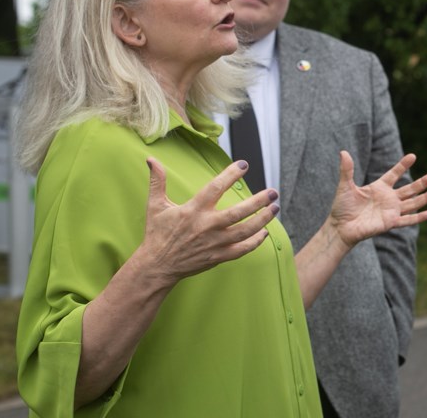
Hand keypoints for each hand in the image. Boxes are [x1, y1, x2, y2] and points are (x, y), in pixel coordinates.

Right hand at [137, 157, 279, 286]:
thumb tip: (152, 160)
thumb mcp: (155, 206)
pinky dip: (255, 242)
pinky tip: (264, 232)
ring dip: (263, 220)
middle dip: (258, 201)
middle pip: (238, 212)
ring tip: (275, 208)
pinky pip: (242, 250)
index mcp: (193, 210)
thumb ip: (157, 181)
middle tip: (273, 192)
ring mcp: (214, 243)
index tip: (244, 165)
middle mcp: (206, 226)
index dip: (230, 175)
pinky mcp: (218, 257)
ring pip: (245, 231)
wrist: (157, 266)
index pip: (215, 188)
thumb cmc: (157, 234)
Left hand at [329, 151, 426, 246]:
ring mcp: (390, 211)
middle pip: (409, 189)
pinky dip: (418, 217)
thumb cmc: (342, 207)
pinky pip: (407, 220)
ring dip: (424, 198)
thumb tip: (343, 152)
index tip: (412, 156)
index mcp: (379, 187)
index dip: (403, 165)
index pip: (394, 174)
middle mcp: (388, 198)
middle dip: (421, 183)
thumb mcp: (345, 186)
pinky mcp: (390, 222)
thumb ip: (347, 170)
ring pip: (412, 203)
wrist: (340, 227)